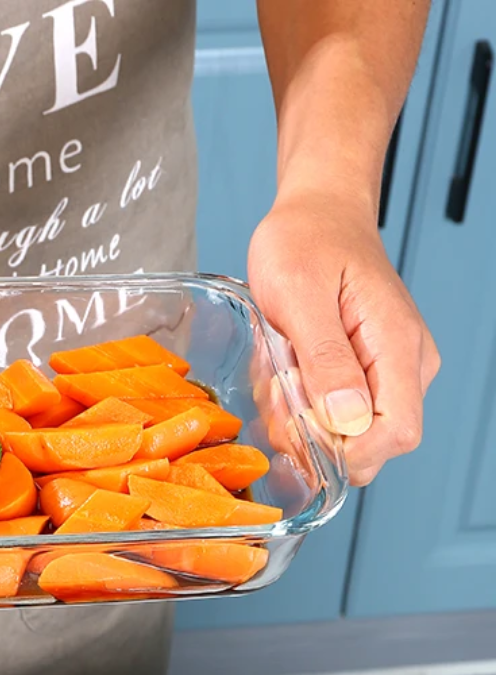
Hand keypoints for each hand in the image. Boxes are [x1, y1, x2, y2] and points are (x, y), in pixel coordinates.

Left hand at [247, 189, 439, 485]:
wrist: (317, 212)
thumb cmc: (306, 241)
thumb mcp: (299, 294)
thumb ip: (324, 357)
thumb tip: (348, 419)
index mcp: (398, 346)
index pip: (396, 433)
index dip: (345, 450)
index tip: (297, 426)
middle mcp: (407, 365)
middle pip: (373, 446)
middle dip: (318, 439)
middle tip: (278, 395)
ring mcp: (392, 370)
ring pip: (351, 435)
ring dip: (307, 420)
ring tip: (281, 370)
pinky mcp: (370, 371)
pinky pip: (340, 413)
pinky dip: (306, 405)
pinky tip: (287, 371)